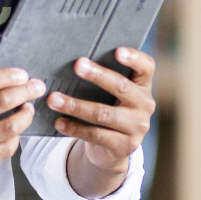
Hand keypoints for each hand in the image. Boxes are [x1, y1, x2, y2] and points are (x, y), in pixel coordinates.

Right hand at [0, 55, 45, 177]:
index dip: (9, 75)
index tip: (22, 74)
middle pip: (2, 102)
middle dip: (26, 91)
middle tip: (37, 86)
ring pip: (9, 127)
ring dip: (25, 115)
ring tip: (28, 108)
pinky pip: (4, 150)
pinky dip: (15, 139)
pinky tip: (15, 131)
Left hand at [51, 48, 153, 196]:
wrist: (113, 148)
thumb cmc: (109, 109)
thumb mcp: (113, 94)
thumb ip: (104, 79)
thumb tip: (75, 63)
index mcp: (143, 86)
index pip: (146, 67)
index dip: (134, 58)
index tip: (117, 51)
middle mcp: (144, 106)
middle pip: (121, 87)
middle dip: (97, 75)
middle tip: (77, 65)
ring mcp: (136, 128)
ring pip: (103, 114)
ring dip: (75, 105)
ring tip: (54, 99)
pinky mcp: (123, 146)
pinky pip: (95, 135)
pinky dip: (74, 128)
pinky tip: (59, 122)